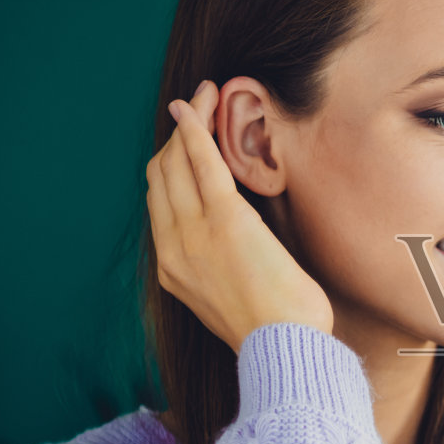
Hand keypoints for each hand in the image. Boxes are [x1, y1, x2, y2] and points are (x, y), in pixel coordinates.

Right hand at [145, 79, 333, 352]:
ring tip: (205, 92)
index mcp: (173, 270)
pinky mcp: (224, 221)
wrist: (282, 351)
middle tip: (194, 102)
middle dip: (175, 135)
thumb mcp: (235, 301)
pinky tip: (199, 107)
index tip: (184, 140)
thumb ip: (224, 272)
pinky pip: (202, 164)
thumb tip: (242, 254)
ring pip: (178, 164)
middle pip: (162, 177)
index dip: (169, 165)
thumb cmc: (275, 333)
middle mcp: (173, 248)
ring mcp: (194, 234)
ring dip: (190, 121)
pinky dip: (197, 131)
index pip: (160, 204)